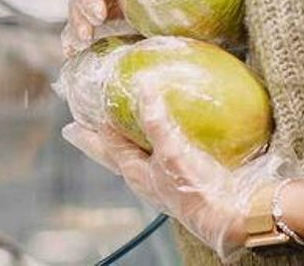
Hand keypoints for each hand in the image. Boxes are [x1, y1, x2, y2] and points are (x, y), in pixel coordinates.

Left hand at [62, 92, 283, 262]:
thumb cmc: (196, 189)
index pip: (106, 145)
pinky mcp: (179, 179)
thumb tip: (143, 87)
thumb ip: (156, 120)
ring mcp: (161, 180)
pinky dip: (150, 144)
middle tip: (73, 131)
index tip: (73, 120)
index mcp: (135, 172)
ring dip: (120, 142)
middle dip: (93, 142)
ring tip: (112, 129)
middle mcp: (144, 178)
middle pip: (111, 155)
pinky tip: (161, 136)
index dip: (90, 131)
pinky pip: (156, 157)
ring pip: (132, 157)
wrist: (230, 215)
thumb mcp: (172, 152)